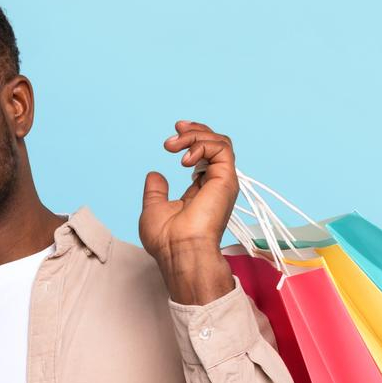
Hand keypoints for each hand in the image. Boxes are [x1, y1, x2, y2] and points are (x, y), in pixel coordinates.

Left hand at [138, 120, 238, 304]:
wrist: (179, 251)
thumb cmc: (166, 240)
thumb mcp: (154, 208)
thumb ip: (156, 191)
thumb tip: (155, 174)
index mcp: (201, 191)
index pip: (204, 156)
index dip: (192, 140)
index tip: (174, 134)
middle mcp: (215, 184)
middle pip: (216, 144)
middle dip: (195, 132)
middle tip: (175, 131)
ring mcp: (223, 182)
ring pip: (220, 142)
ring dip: (195, 137)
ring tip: (173, 147)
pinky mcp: (227, 180)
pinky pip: (222, 148)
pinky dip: (202, 145)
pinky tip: (184, 160)